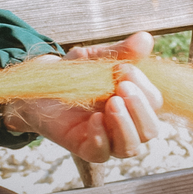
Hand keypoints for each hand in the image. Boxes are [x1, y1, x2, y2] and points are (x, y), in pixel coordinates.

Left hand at [4, 32, 163, 162]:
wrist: (38, 84)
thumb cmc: (73, 72)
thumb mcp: (96, 57)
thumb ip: (121, 51)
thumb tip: (145, 39)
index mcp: (134, 102)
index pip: (154, 103)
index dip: (146, 88)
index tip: (125, 69)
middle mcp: (125, 124)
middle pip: (150, 130)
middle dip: (140, 108)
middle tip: (122, 87)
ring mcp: (106, 139)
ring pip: (131, 147)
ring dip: (126, 125)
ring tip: (112, 103)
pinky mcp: (85, 148)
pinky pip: (102, 154)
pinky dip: (102, 138)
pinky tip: (94, 119)